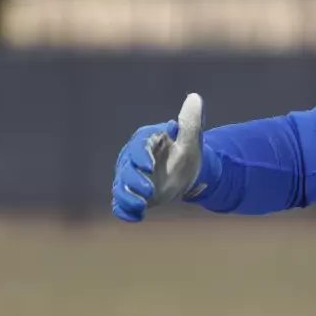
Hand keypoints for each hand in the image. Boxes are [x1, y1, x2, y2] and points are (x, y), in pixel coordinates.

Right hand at [110, 94, 204, 222]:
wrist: (185, 174)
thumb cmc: (186, 153)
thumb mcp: (191, 139)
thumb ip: (190, 122)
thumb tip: (195, 97)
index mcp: (146, 142)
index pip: (139, 147)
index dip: (141, 156)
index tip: (149, 166)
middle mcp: (133, 159)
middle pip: (126, 169)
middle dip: (134, 180)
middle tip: (149, 191)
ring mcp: (129, 177)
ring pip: (120, 187)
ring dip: (128, 197)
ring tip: (141, 207)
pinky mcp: (130, 193)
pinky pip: (121, 203)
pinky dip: (125, 211)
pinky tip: (136, 217)